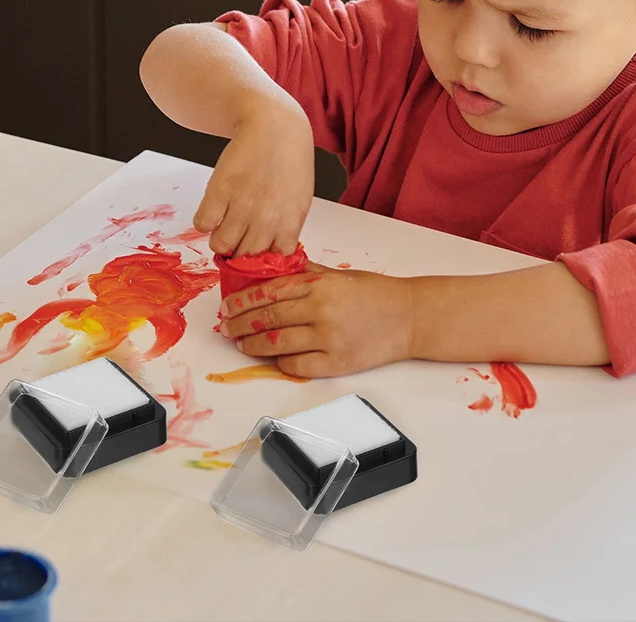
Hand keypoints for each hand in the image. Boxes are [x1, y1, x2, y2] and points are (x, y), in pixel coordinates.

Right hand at [194, 103, 313, 255]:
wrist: (275, 125)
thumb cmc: (290, 160)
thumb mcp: (299, 199)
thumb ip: (287, 228)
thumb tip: (271, 252)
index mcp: (290, 222)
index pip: (273, 262)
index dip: (262, 260)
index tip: (256, 252)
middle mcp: (266, 218)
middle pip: (244, 258)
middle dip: (239, 252)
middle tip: (237, 238)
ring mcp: (242, 204)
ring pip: (220, 245)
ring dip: (219, 239)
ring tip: (224, 224)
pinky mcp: (219, 190)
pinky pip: (202, 223)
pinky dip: (205, 221)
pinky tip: (215, 209)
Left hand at [219, 264, 413, 376]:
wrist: (409, 317)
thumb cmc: (375, 294)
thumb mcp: (337, 274)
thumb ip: (305, 273)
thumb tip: (270, 271)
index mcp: (319, 284)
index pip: (268, 292)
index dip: (242, 301)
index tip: (227, 307)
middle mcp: (320, 309)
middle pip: (268, 317)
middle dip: (240, 323)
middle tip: (226, 327)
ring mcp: (328, 338)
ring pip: (277, 343)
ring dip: (253, 345)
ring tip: (241, 343)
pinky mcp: (336, 362)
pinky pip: (296, 364)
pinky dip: (280, 362)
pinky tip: (272, 357)